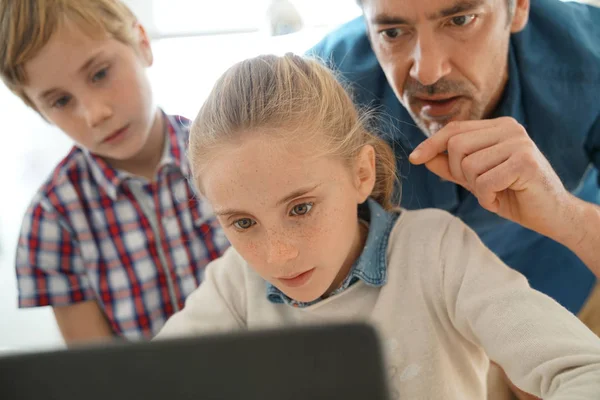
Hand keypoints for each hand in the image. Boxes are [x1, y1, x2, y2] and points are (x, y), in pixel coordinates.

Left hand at [408, 117, 573, 239]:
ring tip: (495, 192)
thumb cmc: (513, 195)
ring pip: (468, 166)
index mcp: (498, 127)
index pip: (455, 129)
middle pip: (456, 146)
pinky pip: (484, 182)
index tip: (414, 159)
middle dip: (459, 173)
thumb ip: (451, 167)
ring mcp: (519, 143)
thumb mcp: (476, 179)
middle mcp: (509, 129)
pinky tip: (503, 199)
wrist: (552, 215)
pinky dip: (487, 197)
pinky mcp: (525, 161)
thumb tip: (422, 156)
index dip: (431, 144)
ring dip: (476, 188)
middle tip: (481, 187)